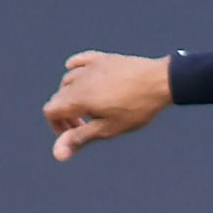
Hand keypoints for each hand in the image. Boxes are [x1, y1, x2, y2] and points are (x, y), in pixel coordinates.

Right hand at [42, 50, 172, 160]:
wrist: (161, 81)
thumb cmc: (137, 108)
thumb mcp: (109, 128)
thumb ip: (80, 138)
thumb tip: (57, 154)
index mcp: (78, 98)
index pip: (51, 111)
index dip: (57, 126)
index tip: (74, 134)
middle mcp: (79, 80)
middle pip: (59, 97)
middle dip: (67, 113)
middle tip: (87, 125)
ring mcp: (91, 66)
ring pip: (69, 80)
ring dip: (72, 95)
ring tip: (92, 107)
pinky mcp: (103, 58)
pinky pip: (80, 61)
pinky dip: (76, 70)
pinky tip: (82, 76)